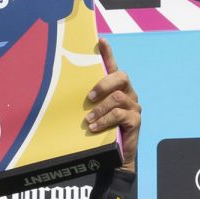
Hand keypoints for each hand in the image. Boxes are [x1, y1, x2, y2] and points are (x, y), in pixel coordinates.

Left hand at [85, 38, 139, 171]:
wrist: (115, 157)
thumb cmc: (101, 133)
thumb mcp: (93, 114)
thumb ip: (87, 103)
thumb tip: (64, 94)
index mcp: (116, 89)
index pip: (113, 67)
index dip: (108, 54)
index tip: (100, 41)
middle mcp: (128, 94)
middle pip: (121, 77)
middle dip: (103, 84)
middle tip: (89, 97)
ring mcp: (134, 106)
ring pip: (117, 98)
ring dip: (100, 108)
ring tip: (89, 120)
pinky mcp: (136, 120)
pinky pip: (119, 114)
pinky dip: (105, 120)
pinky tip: (94, 128)